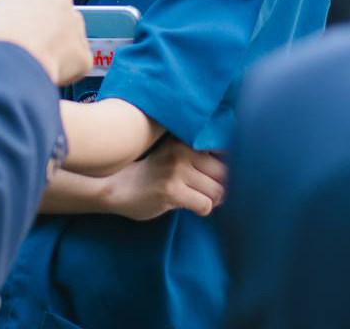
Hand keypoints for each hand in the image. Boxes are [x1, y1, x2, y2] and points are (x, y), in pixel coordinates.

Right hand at [0, 0, 89, 85]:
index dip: (22, 17)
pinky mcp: (83, 51)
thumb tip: (3, 30)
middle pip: (55, 12)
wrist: (12, 60)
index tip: (15, 31)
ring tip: (37, 65)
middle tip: (29, 49)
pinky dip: (65, 72)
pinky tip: (47, 77)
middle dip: (46, 28)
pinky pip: (75, 63)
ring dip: (58, 48)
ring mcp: (74, 23)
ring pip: (69, 36)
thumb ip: (2, 14)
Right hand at [104, 140, 226, 220]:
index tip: (218, 176)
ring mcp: (176, 170)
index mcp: (183, 139)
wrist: (115, 187)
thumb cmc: (148, 174)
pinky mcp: (172, 190)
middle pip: (225, 172)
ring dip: (213, 200)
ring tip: (201, 200)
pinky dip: (203, 210)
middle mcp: (182, 150)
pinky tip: (191, 207)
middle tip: (211, 194)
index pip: (223, 149)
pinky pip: (205, 205)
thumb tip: (235, 171)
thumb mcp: (171, 155)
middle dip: (222, 187)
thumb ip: (197, 157)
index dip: (228, 166)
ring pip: (218, 190)